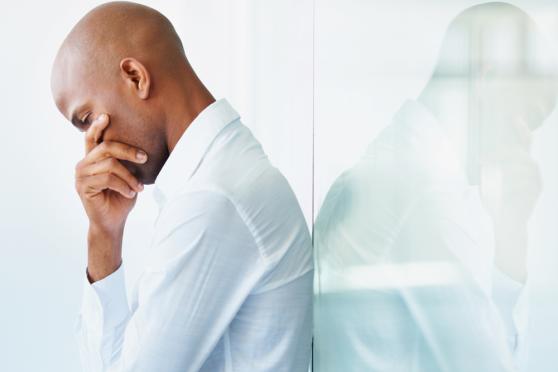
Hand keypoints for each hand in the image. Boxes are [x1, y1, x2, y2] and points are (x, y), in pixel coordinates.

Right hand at [74, 113, 146, 280]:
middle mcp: (84, 164)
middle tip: (145, 158)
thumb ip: (125, 162)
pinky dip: (124, 185)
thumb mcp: (127, 176)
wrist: (113, 222)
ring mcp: (81, 175)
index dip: (97, 126)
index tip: (107, 116)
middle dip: (128, 151)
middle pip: (106, 147)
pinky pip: (107, 179)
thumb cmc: (121, 198)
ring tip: (138, 187)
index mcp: (93, 159)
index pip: (92, 138)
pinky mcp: (84, 187)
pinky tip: (131, 193)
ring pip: (110, 164)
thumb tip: (143, 149)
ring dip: (129, 176)